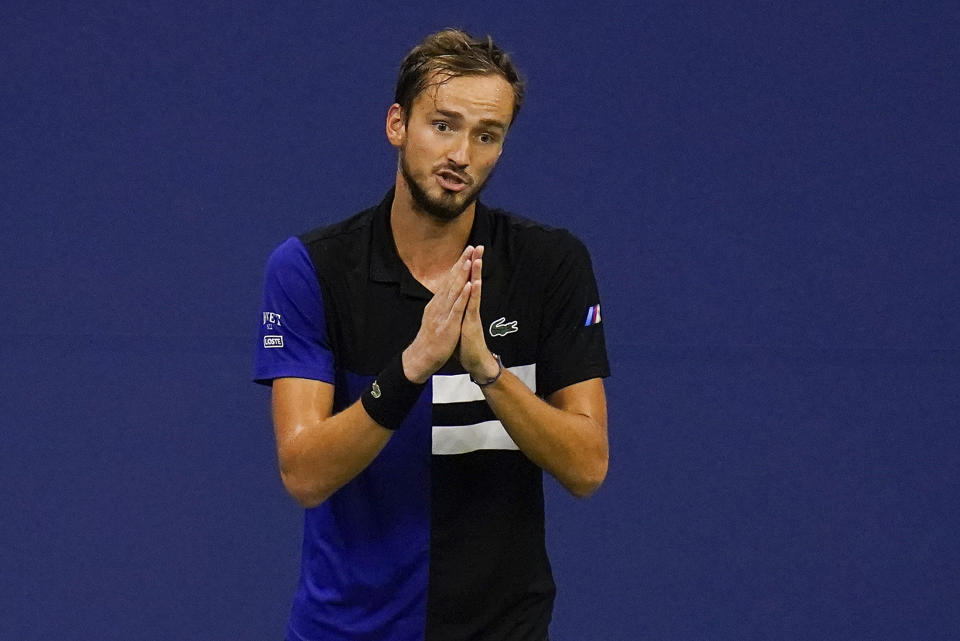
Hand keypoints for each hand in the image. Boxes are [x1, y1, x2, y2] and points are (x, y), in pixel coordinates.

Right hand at [403, 245, 473, 382]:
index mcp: (438, 302)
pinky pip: (456, 308)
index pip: (449, 279)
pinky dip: (462, 296)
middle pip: (452, 280)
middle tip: (472, 247)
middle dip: (462, 263)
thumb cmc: (431, 338)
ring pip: (454, 290)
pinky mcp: (448, 324)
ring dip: (462, 275)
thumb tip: (446, 294)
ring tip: (469, 260)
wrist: (422, 357)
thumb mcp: (435, 317)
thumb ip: (441, 305)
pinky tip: (468, 285)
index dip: (459, 265)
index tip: (467, 251)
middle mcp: (440, 304)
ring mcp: (443, 314)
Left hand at [457, 245, 499, 380]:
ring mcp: (472, 314)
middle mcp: (470, 306)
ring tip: (477, 259)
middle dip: (474, 264)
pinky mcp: (472, 323)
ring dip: (475, 274)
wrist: (474, 361)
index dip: (466, 267)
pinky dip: (473, 294)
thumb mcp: (459, 322)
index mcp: (464, 305)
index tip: (467, 251)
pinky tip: (475, 283)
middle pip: (472, 281)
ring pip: (474, 290)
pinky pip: (473, 306)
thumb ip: (459, 310)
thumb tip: (456, 300)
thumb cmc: (466, 343)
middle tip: (478, 246)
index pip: (465, 281)